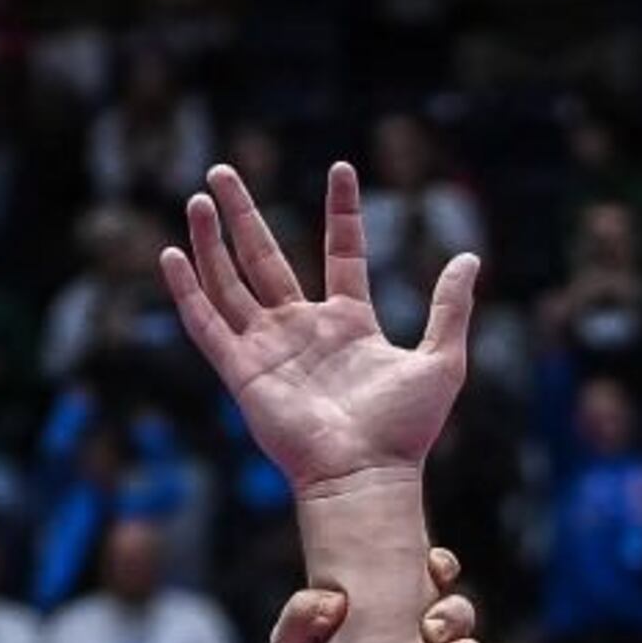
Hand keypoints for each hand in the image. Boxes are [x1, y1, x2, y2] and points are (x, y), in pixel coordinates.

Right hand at [164, 161, 475, 494]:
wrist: (366, 473)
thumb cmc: (405, 430)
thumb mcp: (441, 359)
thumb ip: (449, 307)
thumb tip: (470, 258)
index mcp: (350, 323)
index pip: (342, 252)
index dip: (341, 212)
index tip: (340, 169)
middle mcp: (303, 330)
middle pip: (265, 258)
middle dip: (243, 214)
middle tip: (221, 170)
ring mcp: (270, 349)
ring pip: (230, 282)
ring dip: (211, 240)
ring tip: (197, 198)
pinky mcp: (243, 371)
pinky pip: (207, 324)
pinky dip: (188, 290)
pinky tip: (171, 253)